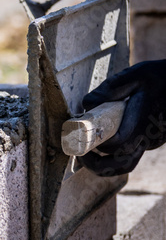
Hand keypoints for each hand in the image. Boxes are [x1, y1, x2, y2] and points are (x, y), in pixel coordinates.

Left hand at [78, 60, 165, 175]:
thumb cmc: (161, 77)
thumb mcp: (135, 74)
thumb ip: (110, 89)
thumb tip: (87, 105)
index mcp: (142, 123)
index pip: (116, 144)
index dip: (97, 144)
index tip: (83, 135)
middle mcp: (148, 138)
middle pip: (121, 164)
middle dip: (97, 165)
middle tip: (80, 157)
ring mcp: (152, 142)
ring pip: (127, 163)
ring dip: (107, 165)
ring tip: (89, 156)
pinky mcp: (152, 140)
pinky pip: (132, 153)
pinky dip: (116, 153)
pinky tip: (105, 140)